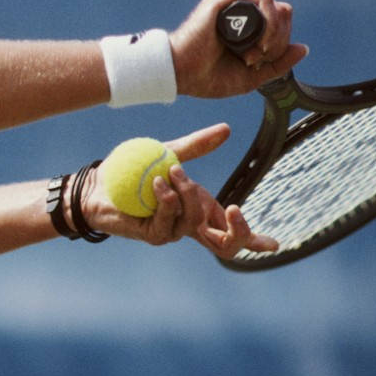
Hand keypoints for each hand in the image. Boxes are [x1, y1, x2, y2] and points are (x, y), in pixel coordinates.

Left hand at [81, 123, 278, 258]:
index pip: (231, 232)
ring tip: (171, 172)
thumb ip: (196, 146)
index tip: (275, 244)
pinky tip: (158, 183)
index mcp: (201, 211)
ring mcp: (173, 233)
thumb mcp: (169, 154)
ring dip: (188, 195)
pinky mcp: (154, 235)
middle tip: (235, 207)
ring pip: (196, 221)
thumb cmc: (133, 172)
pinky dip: (167, 200)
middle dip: (239, 231)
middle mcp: (190, 226)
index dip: (254, 240)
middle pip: (227, 246)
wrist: (99, 184)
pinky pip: (170, 221)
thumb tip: (226, 129)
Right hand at [170, 0, 307, 98]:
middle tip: (257, 60)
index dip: (280, 42)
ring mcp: (232, 0)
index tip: (262, 62)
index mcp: (244, 22)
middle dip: (278, 40)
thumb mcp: (253, 75)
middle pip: (282, 13)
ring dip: (274, 34)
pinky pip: (264, 0)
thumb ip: (279, 63)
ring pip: (276, 7)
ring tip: (256, 53)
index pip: (280, 21)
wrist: (181, 74)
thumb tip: (303, 48)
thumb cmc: (207, 76)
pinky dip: (270, 22)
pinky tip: (260, 42)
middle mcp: (239, 7)